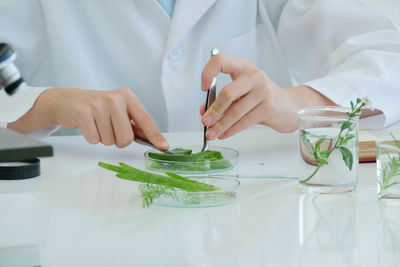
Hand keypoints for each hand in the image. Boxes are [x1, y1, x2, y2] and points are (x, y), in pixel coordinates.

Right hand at [8, 88, 168, 148]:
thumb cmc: (97, 108)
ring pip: (110, 141)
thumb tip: (153, 139)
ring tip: (97, 124)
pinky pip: (95, 140)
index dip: (155, 136)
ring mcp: (99, 106)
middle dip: (118, 140)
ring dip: (103, 138)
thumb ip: (134, 124)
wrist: (66, 100)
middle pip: (126, 138)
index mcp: (128, 97)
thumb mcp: (118, 110)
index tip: (164, 147)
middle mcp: (115, 99)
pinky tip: (87, 125)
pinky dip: (91, 138)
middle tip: (108, 128)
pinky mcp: (84, 114)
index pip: (146, 120)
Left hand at [200, 54, 334, 139]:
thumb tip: (204, 112)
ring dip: (221, 125)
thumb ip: (223, 101)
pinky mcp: (269, 107)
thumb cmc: (262, 99)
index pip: (220, 61)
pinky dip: (232, 130)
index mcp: (244, 68)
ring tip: (212, 133)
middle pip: (227, 93)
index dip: (208, 73)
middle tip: (205, 121)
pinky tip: (225, 134)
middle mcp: (254, 76)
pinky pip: (245, 121)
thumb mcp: (242, 95)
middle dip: (214, 110)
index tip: (204, 88)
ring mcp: (264, 90)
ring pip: (236, 111)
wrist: (290, 107)